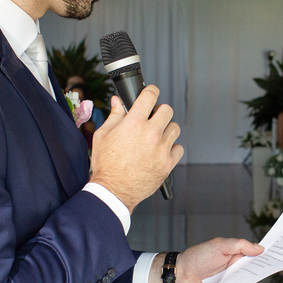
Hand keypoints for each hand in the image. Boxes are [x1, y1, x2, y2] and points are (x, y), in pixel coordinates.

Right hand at [90, 88, 182, 211]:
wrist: (113, 191)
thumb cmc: (106, 165)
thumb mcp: (103, 136)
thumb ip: (114, 116)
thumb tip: (118, 101)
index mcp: (134, 123)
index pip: (150, 95)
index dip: (151, 91)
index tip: (151, 93)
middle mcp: (151, 134)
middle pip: (167, 110)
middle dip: (159, 111)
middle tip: (152, 118)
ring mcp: (161, 149)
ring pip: (175, 128)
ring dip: (166, 129)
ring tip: (156, 136)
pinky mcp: (168, 164)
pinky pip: (178, 148)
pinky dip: (172, 148)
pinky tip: (160, 151)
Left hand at [150, 239, 264, 282]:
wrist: (180, 275)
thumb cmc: (198, 257)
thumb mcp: (220, 245)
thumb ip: (240, 245)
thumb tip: (260, 248)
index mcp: (236, 257)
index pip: (254, 256)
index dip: (264, 256)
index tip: (275, 255)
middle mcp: (235, 271)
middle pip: (255, 272)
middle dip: (260, 270)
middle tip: (265, 268)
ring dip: (249, 282)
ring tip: (244, 278)